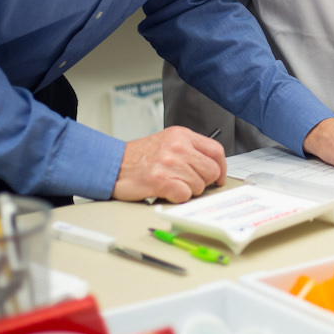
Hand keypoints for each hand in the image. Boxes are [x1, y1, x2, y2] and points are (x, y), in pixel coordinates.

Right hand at [112, 126, 226, 202]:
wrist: (112, 164)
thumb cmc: (139, 157)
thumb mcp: (167, 142)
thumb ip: (190, 150)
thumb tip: (213, 168)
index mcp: (181, 135)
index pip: (216, 151)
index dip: (222, 168)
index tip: (219, 177)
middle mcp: (177, 146)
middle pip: (211, 171)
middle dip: (203, 182)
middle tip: (188, 183)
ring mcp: (169, 163)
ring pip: (199, 185)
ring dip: (187, 191)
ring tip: (172, 184)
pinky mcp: (160, 180)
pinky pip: (185, 195)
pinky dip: (177, 198)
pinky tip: (167, 192)